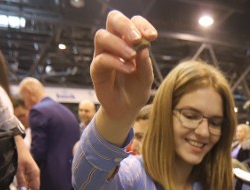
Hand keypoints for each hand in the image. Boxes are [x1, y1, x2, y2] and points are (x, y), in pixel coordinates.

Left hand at [14, 136, 39, 189]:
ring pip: (31, 187)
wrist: (19, 145)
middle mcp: (35, 175)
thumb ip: (21, 180)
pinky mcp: (28, 172)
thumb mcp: (19, 168)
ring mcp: (32, 174)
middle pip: (34, 189)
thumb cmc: (19, 155)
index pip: (35, 189)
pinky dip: (24, 189)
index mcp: (35, 173)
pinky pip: (28, 183)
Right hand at [91, 11, 157, 125]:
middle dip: (125, 26)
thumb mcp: (146, 78)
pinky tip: (129, 70)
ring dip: (118, 44)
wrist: (126, 110)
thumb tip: (144, 48)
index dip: (141, 24)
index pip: (133, 22)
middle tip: (137, 39)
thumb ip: (146, 64)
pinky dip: (116, 62)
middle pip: (113, 19)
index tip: (153, 36)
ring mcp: (103, 55)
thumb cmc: (136, 90)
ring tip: (132, 57)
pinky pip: (101, 59)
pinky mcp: (96, 69)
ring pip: (102, 36)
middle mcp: (114, 43)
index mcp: (129, 41)